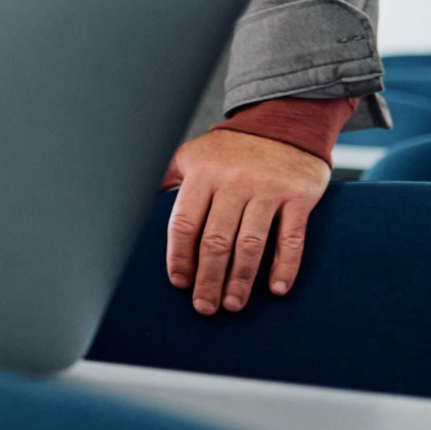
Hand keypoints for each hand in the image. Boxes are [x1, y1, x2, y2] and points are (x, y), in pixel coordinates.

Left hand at [163, 128, 331, 315]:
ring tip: (232, 305)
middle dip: (208, 278)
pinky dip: (284, 266)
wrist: (284, 123)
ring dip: (240, 279)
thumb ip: (167, 178)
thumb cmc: (231, 149)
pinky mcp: (299, 196)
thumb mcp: (193, 155)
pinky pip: (292, 237)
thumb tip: (131, 201)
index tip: (179, 282)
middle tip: (204, 306)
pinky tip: (275, 288)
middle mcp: (234, 182)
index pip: (185, 223)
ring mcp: (268, 189)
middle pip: (216, 239)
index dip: (179, 256)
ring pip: (251, 243)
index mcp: (203, 174)